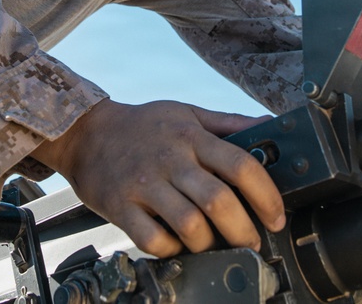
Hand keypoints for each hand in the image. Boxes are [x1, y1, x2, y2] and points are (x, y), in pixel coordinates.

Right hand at [31, 98, 285, 256]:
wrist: (85, 132)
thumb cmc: (142, 125)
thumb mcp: (187, 113)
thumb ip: (229, 123)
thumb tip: (271, 126)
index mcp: (191, 137)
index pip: (241, 165)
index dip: (266, 195)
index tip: (276, 216)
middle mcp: (170, 160)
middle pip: (218, 201)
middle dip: (244, 230)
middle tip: (252, 243)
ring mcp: (144, 185)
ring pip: (189, 225)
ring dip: (210, 243)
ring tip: (215, 245)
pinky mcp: (121, 207)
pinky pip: (152, 239)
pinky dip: (171, 249)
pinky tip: (177, 245)